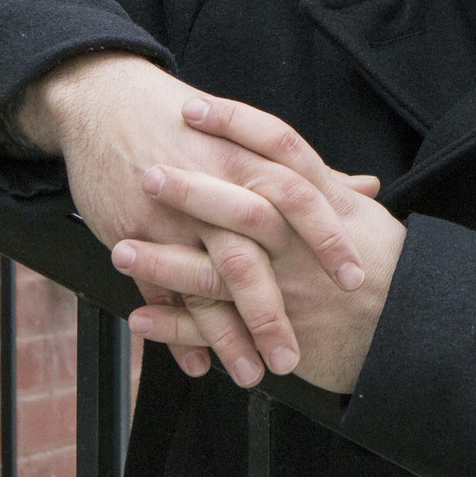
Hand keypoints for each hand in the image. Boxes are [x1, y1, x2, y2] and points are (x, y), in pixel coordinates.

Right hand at [20, 53, 380, 384]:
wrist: (107, 102)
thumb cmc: (189, 123)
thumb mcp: (250, 137)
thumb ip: (312, 173)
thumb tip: (368, 187)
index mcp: (249, 160)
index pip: (301, 199)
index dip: (328, 239)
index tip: (354, 280)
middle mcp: (213, 190)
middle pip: (247, 257)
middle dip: (271, 313)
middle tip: (293, 358)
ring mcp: (169, 216)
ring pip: (203, 283)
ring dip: (227, 335)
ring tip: (250, 374)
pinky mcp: (132, 232)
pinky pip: (158, 290)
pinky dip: (177, 330)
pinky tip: (199, 363)